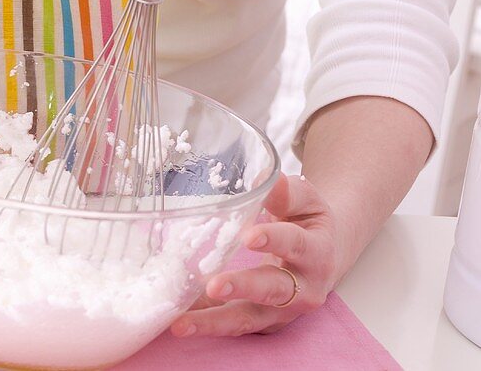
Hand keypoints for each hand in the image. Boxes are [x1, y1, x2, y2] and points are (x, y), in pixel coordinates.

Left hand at [171, 173, 339, 337]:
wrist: (324, 256)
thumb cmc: (308, 222)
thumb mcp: (306, 202)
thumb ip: (287, 192)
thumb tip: (265, 179)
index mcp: (316, 251)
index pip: (295, 244)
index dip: (273, 240)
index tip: (248, 237)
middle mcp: (304, 288)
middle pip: (273, 290)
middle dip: (242, 288)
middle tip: (214, 285)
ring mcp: (283, 311)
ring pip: (248, 319)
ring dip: (214, 322)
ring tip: (181, 323)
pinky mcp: (264, 323)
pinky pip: (234, 325)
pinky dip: (207, 324)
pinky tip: (180, 321)